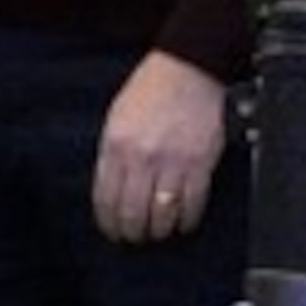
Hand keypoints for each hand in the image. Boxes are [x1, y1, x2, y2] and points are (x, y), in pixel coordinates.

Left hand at [94, 53, 227, 244]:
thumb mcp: (118, 118)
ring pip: (161, 215)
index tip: (112, 232)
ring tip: (158, 232)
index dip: (108, 223)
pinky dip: (187, 220)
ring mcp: (172, 163)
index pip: (105, 200)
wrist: (190, 68)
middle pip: (132, 213)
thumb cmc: (153, 89)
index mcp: (116, 146)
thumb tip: (111, 189)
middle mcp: (142, 158)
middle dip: (132, 232)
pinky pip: (192, 205)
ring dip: (159, 230)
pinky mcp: (200, 164)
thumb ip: (113, 154)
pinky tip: (183, 222)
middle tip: (135, 237)